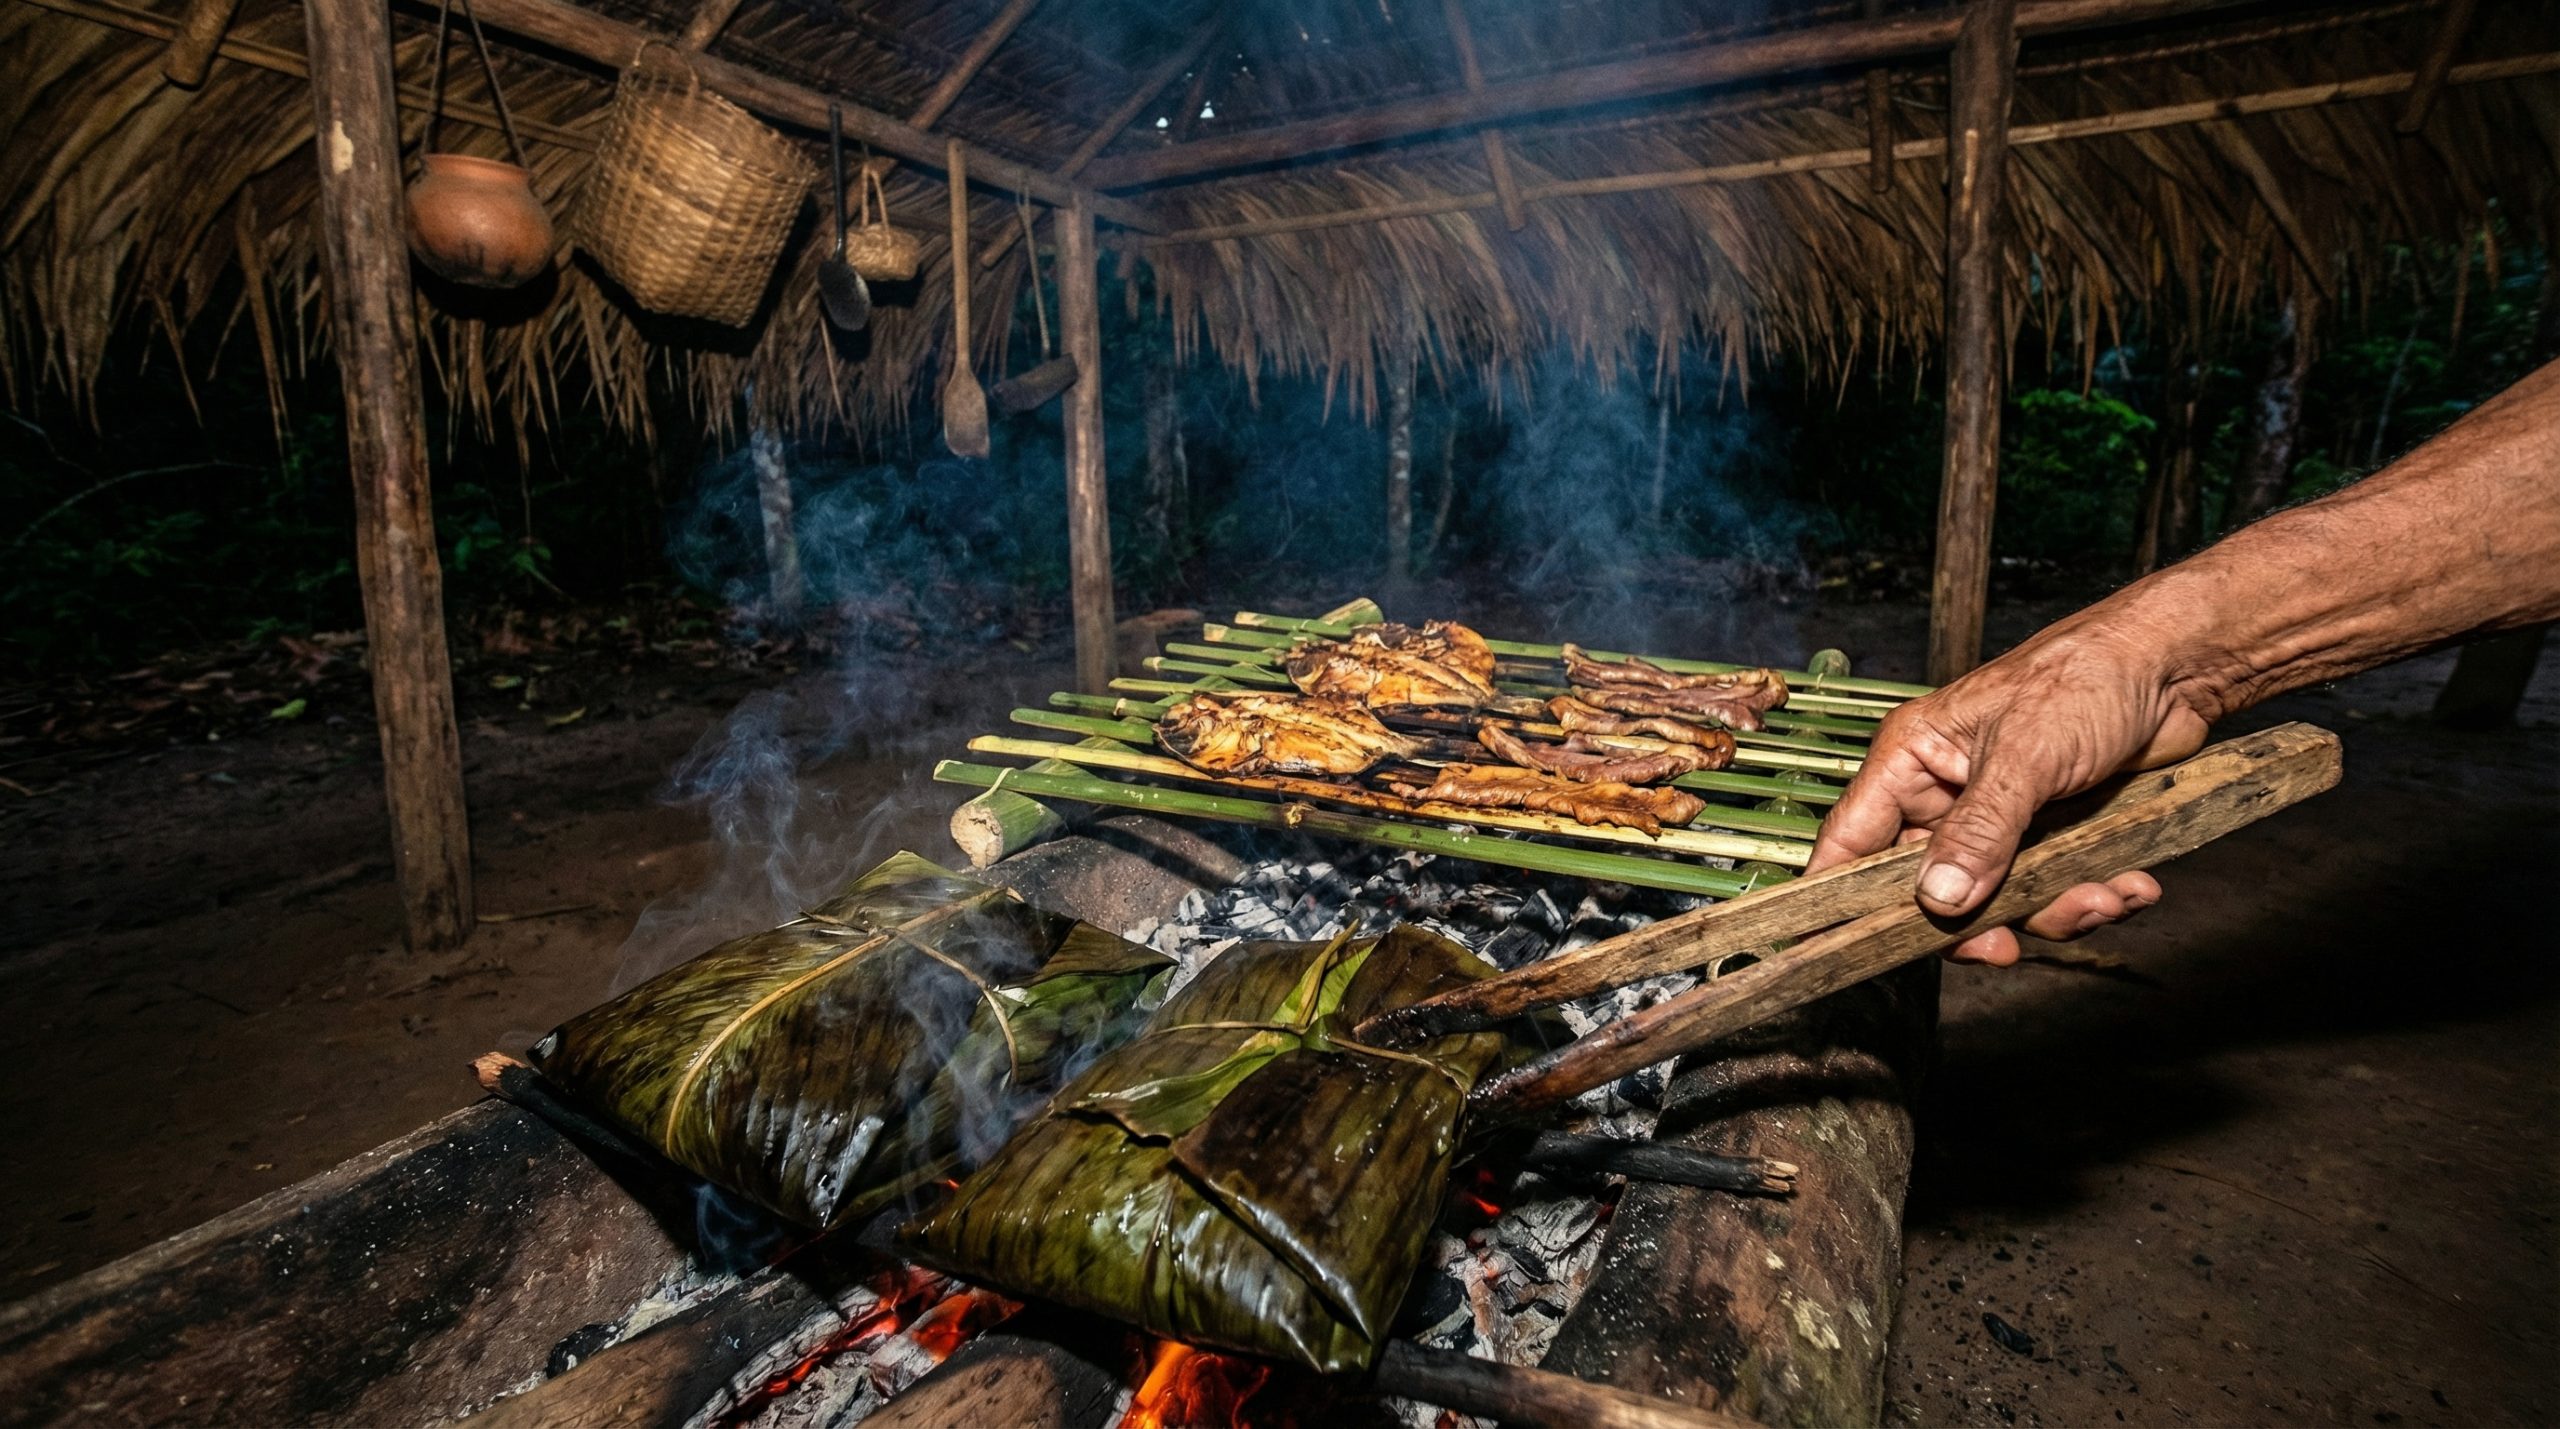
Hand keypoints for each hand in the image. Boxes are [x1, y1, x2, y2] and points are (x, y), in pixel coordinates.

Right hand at [1807, 619, 2215, 964]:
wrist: (2174, 667)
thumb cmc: (2087, 676)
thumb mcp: (2025, 755)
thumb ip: (1979, 831)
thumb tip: (1937, 898)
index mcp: (1912, 759)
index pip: (1850, 840)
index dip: (1840, 896)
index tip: (1843, 947)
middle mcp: (1946, 793)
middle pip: (1927, 888)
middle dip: (1973, 921)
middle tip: (2003, 945)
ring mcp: (1998, 818)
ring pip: (1996, 898)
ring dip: (2051, 909)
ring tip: (2099, 898)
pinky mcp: (2049, 833)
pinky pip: (2051, 888)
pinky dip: (2089, 895)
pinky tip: (2126, 885)